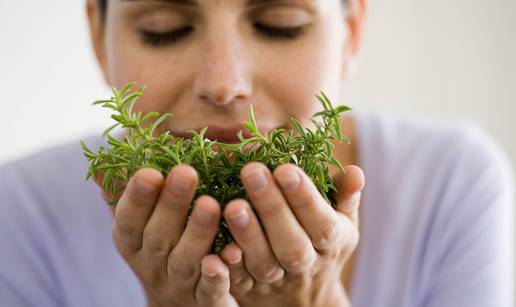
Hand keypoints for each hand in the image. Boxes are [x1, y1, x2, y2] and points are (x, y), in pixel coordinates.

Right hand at [94, 166, 237, 306]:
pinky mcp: (204, 302)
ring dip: (197, 233)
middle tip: (187, 173)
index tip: (150, 171)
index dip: (136, 198)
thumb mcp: (140, 226)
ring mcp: (178, 286)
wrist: (179, 305)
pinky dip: (217, 276)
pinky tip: (230, 254)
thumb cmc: (163, 251)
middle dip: (171, 204)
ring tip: (211, 204)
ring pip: (185, 262)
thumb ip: (127, 196)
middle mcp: (151, 265)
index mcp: (133, 243)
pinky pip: (210, 291)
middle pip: (158, 237)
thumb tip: (100, 163)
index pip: (127, 220)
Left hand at [219, 163, 363, 306]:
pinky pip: (239, 283)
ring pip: (264, 263)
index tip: (285, 168)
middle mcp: (306, 264)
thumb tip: (356, 172)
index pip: (321, 221)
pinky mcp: (250, 292)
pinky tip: (216, 247)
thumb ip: (345, 196)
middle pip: (291, 242)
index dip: (304, 197)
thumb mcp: (342, 222)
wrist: (305, 298)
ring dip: (248, 236)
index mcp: (331, 242)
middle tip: (252, 171)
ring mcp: (277, 281)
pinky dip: (228, 269)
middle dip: (272, 207)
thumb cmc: (321, 244)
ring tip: (232, 205)